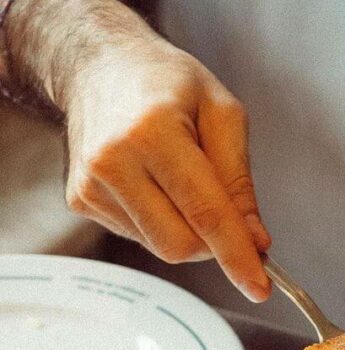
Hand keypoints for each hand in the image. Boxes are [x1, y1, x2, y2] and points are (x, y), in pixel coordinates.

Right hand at [62, 32, 270, 300]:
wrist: (98, 63)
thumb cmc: (165, 82)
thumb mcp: (223, 113)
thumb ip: (240, 181)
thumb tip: (255, 241)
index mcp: (153, 132)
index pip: (206, 213)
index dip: (236, 255)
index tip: (259, 287)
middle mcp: (113, 161)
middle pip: (181, 245)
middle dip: (215, 243)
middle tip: (226, 211)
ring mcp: (91, 184)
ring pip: (161, 247)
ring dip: (188, 231)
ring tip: (181, 180)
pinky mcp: (81, 201)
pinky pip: (140, 237)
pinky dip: (162, 223)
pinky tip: (155, 184)